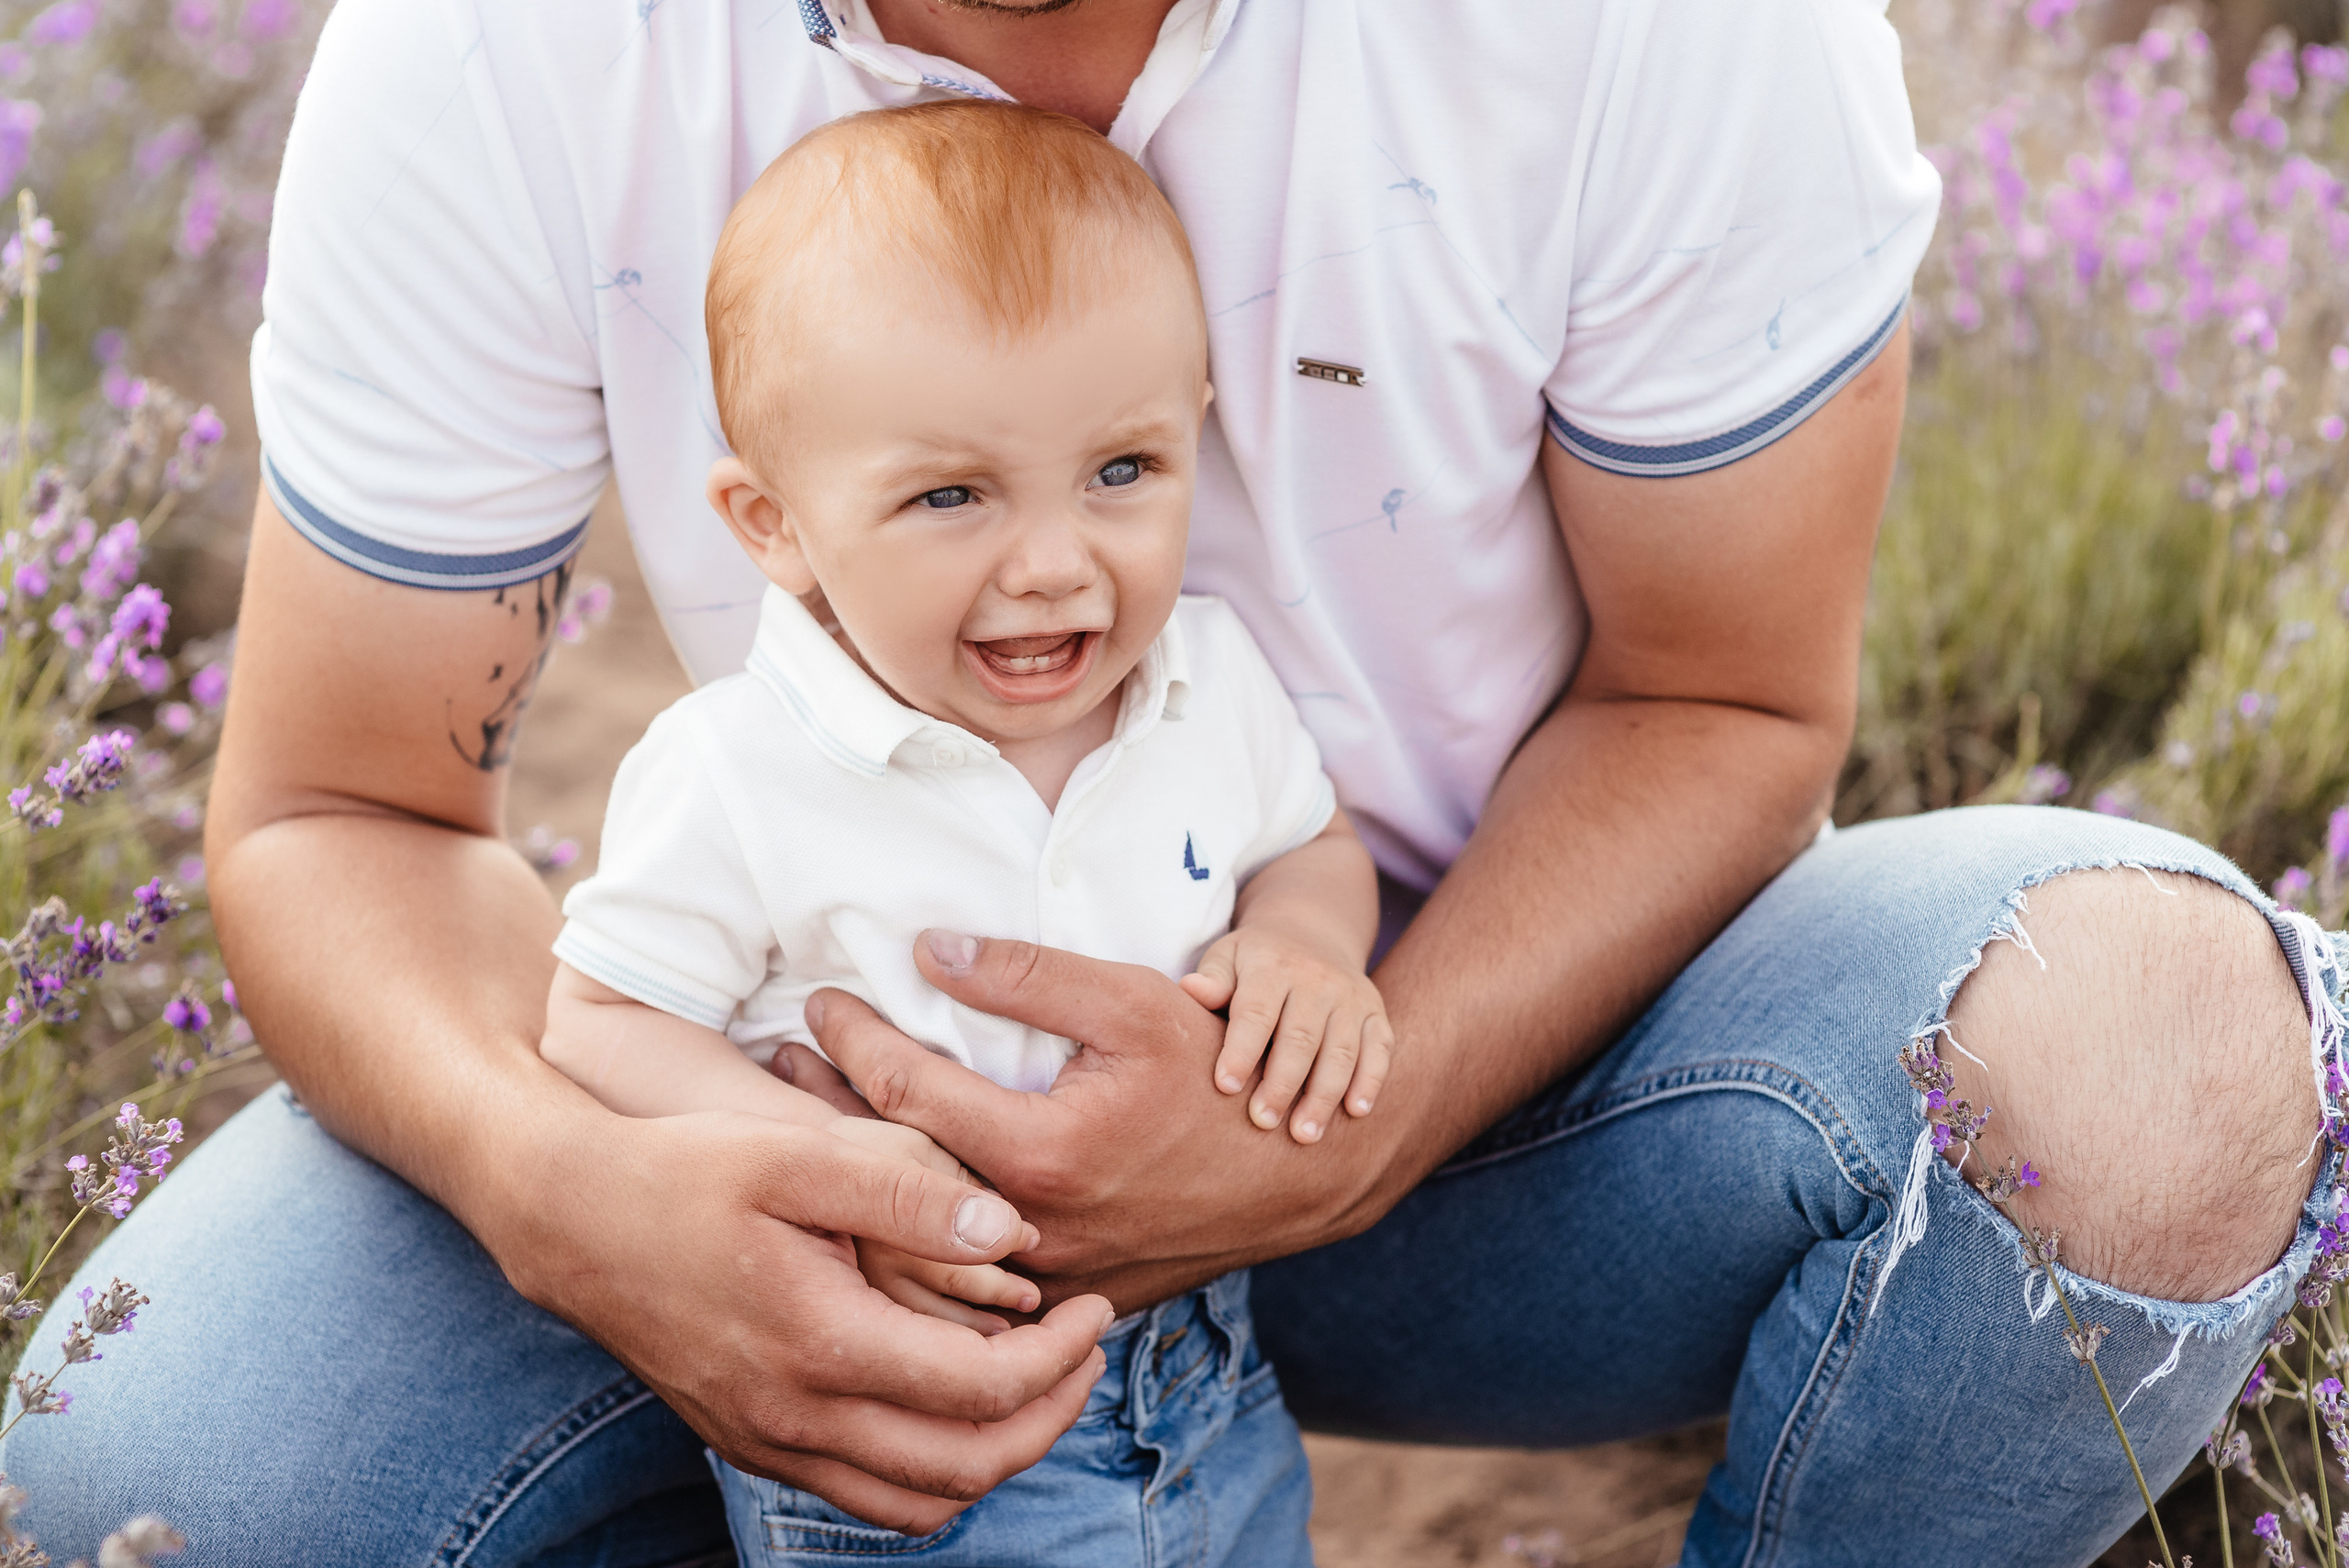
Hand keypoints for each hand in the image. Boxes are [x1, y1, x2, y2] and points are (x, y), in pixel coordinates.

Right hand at [506, 1102, 1112, 1533]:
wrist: (572, 1219)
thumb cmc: (685, 1171)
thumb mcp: (798, 1154)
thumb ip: (908, 1193)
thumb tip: (1009, 1235)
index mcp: (820, 1344)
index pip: (984, 1390)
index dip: (1061, 1357)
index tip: (1094, 1305)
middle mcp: (796, 1417)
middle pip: (968, 1468)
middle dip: (1051, 1415)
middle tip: (1087, 1348)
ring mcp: (770, 1442)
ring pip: (920, 1502)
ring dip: (999, 1455)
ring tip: (1038, 1380)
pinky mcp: (754, 1445)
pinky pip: (869, 1497)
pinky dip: (934, 1470)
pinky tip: (957, 1402)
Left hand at [794, 931, 1421, 1312]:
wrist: (1299, 1172)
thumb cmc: (1217, 1071)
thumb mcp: (1132, 1000)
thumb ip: (1029, 974)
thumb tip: (931, 947)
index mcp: (1040, 1152)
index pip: (907, 1091)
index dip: (851, 1038)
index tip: (816, 1000)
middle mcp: (1030, 1228)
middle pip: (889, 1175)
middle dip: (825, 1112)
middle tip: (775, 1064)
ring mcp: (1043, 1275)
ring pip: (917, 1239)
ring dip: (857, 1176)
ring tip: (809, 1119)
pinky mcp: (1059, 1295)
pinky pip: (965, 1273)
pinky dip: (913, 1228)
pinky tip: (878, 1187)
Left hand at [1180, 925, 1392, 1142]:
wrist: (1312, 932)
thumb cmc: (1256, 959)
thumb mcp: (1227, 956)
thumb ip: (1213, 979)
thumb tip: (1191, 990)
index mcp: (1273, 967)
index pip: (1256, 1012)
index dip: (1241, 1051)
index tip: (1226, 1087)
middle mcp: (1317, 980)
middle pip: (1301, 1038)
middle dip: (1282, 1084)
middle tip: (1262, 1122)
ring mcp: (1352, 997)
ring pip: (1342, 1050)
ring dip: (1324, 1095)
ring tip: (1304, 1135)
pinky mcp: (1375, 1012)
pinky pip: (1379, 1048)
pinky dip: (1371, 1081)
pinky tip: (1355, 1112)